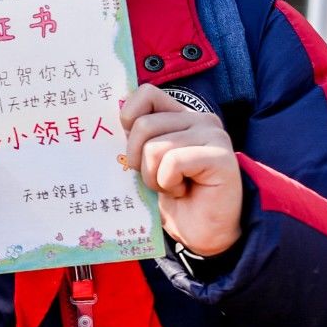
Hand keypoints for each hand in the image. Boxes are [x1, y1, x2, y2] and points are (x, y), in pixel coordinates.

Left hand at [120, 84, 241, 256]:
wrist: (203, 232)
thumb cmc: (173, 195)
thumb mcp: (146, 161)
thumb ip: (135, 136)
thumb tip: (105, 121)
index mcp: (181, 116)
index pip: (146, 94)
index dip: (129, 119)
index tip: (134, 149)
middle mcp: (201, 119)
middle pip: (143, 125)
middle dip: (138, 160)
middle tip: (158, 178)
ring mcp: (214, 135)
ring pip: (155, 147)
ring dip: (154, 177)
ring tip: (173, 186)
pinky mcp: (221, 157)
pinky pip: (173, 163)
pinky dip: (169, 183)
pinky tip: (184, 191)